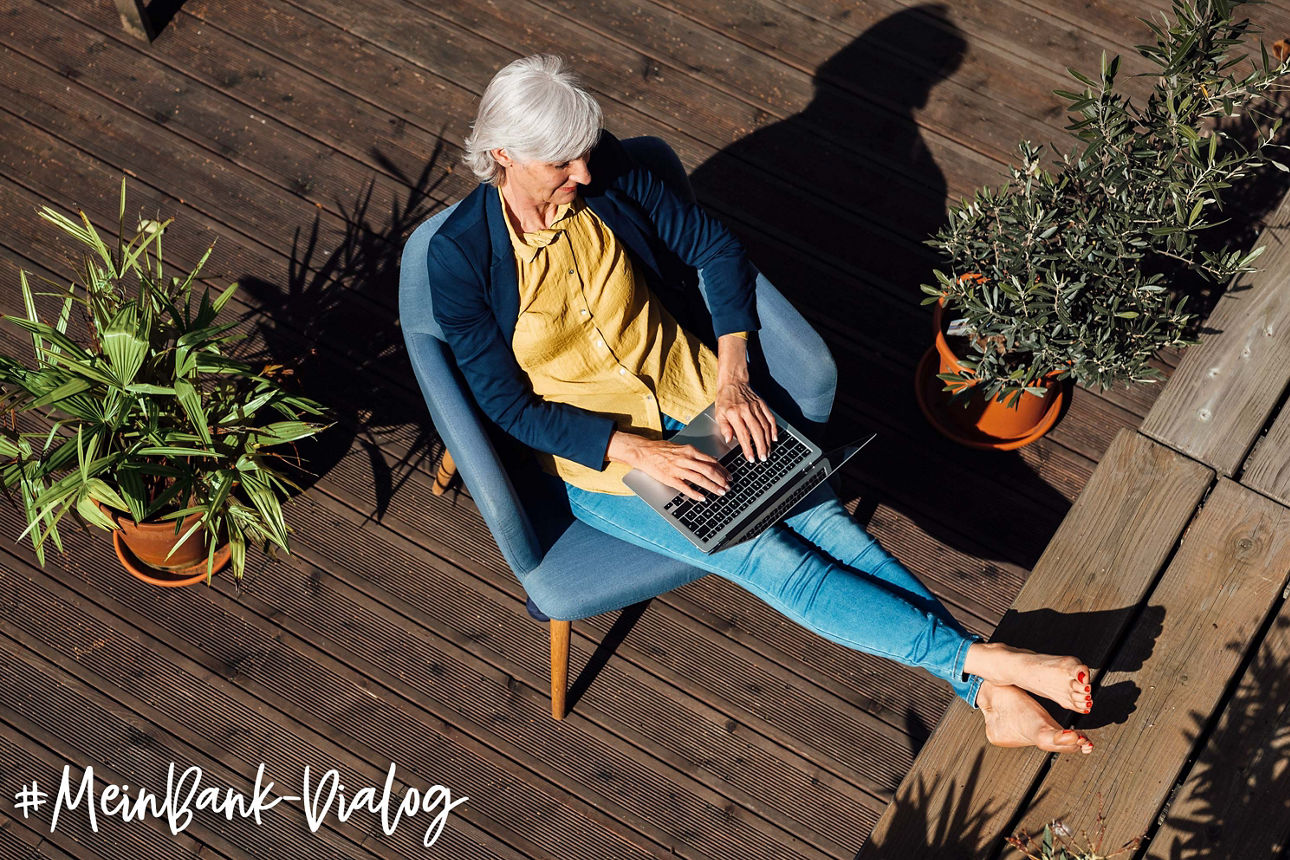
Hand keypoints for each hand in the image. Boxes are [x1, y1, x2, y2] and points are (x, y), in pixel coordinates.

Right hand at [607, 431, 728, 501]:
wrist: (644, 451)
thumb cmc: (661, 449)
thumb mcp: (681, 448)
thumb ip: (695, 454)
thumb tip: (710, 459)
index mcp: (690, 451)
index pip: (711, 461)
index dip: (722, 470)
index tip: (729, 476)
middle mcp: (686, 459)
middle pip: (709, 470)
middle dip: (721, 480)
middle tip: (728, 487)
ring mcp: (678, 469)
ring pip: (700, 479)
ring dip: (712, 487)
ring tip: (720, 492)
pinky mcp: (670, 478)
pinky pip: (685, 487)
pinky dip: (695, 493)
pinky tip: (703, 498)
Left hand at [715, 379, 776, 462]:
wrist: (733, 382)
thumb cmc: (725, 400)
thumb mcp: (719, 414)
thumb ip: (724, 428)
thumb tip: (729, 440)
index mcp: (734, 414)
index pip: (743, 434)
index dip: (748, 448)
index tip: (751, 458)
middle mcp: (747, 410)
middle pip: (757, 432)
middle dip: (761, 447)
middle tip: (763, 458)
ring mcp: (756, 407)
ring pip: (765, 426)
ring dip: (768, 441)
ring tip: (768, 451)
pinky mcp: (762, 404)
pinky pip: (770, 418)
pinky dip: (774, 429)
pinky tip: (774, 438)